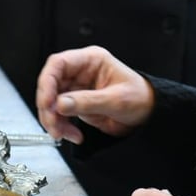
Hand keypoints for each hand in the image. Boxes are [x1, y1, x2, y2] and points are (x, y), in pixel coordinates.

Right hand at [35, 46, 153, 143]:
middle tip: (53, 123)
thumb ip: (87, 101)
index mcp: (91, 60)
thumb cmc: (141, 98)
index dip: (47, 82)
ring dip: (53, 120)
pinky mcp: (76, 104)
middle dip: (48, 106)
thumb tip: (60, 104)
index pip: (58, 64)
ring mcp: (77, 88)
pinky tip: (72, 135)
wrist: (149, 115)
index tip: (47, 102)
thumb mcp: (116, 100)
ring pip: (52, 102)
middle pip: (50, 85)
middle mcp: (81, 72)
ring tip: (63, 134)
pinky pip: (60, 114)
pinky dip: (61, 126)